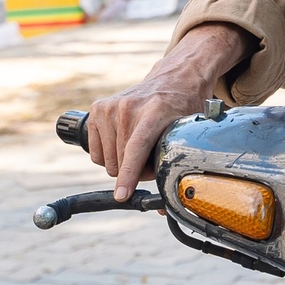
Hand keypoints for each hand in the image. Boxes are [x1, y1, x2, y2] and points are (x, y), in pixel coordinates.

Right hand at [87, 23, 247, 199]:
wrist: (175, 76)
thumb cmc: (183, 106)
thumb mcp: (188, 131)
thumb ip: (178, 164)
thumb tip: (164, 208)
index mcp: (154, 112)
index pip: (136, 149)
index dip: (129, 175)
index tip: (122, 195)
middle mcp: (128, 107)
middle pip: (121, 163)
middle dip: (135, 172)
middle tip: (152, 158)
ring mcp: (110, 107)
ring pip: (107, 161)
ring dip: (122, 164)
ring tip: (140, 147)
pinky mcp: (97, 109)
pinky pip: (96, 153)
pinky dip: (109, 155)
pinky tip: (124, 141)